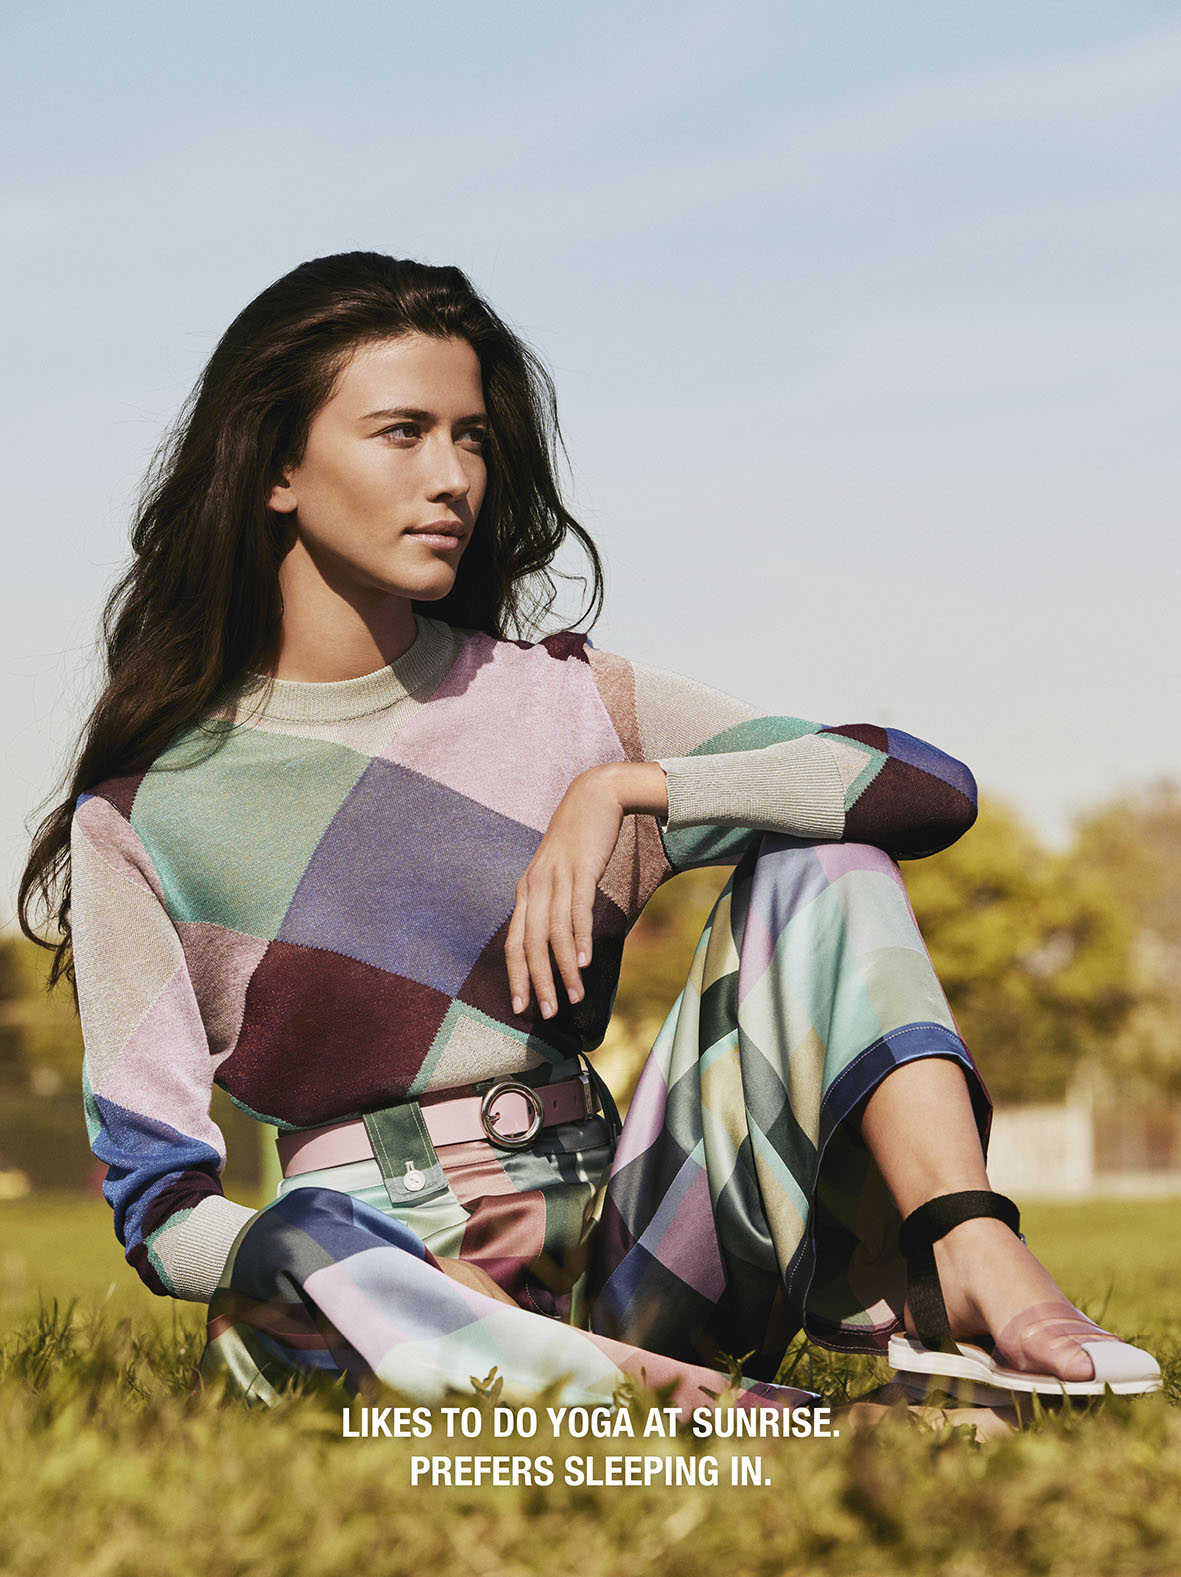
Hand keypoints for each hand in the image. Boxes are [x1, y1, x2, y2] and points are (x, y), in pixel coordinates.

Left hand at [505, 762, 667, 1018]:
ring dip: (563, 969)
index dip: (516, 977)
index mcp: (526, 891)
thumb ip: (552, 901)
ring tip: (573, 996)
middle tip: (545, 1012)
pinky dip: (579, 939)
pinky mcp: (580, 869)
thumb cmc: (579, 838)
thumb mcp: (558, 871)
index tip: (520, 1008)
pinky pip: (576, 911)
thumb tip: (554, 937)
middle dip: (536, 982)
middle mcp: (534, 886)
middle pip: (529, 944)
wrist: (596, 794)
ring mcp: (556, 877)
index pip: (514, 943)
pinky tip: (584, 963)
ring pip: (554, 934)